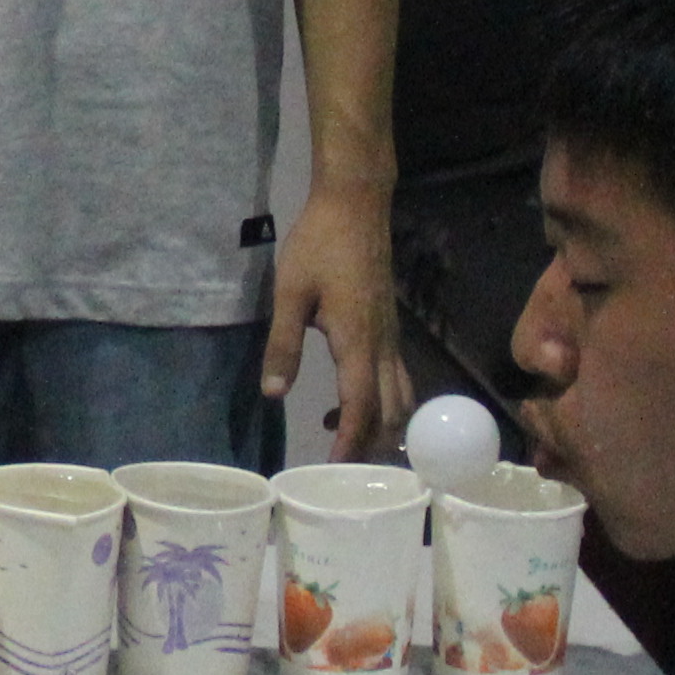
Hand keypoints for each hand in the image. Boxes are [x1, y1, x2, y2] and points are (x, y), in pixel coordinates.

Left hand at [263, 178, 404, 456]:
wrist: (356, 204)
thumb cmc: (319, 244)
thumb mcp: (290, 294)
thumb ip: (283, 344)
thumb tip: (273, 394)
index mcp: (358, 342)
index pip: (361, 407)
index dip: (350, 442)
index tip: (335, 469)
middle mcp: (383, 346)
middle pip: (390, 412)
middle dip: (371, 444)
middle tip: (342, 467)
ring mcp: (392, 336)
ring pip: (400, 397)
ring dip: (379, 425)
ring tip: (344, 440)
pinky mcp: (390, 327)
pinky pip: (396, 378)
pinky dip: (382, 402)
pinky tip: (349, 400)